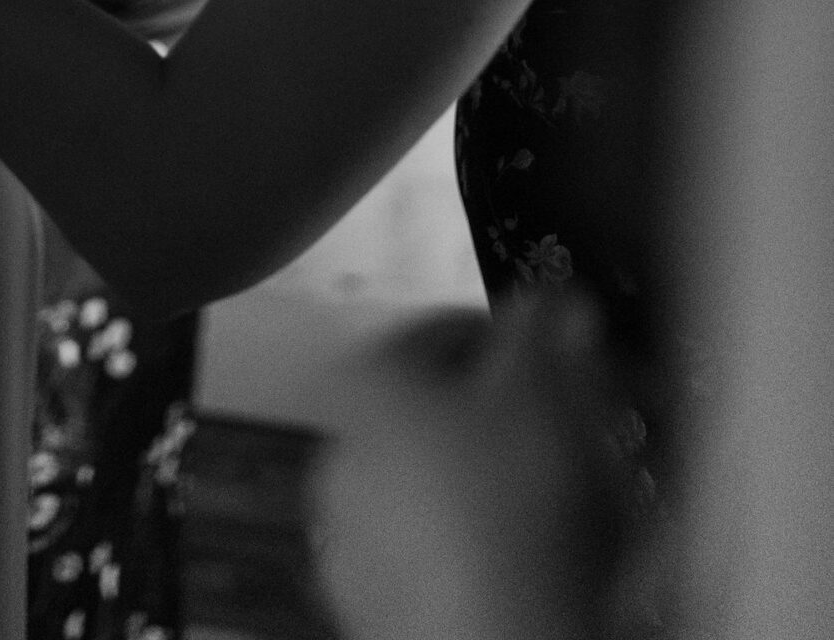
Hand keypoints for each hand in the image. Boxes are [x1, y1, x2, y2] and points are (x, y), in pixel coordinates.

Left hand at [310, 290, 635, 639]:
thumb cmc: (508, 501)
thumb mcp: (539, 394)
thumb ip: (545, 334)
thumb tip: (559, 300)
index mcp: (361, 382)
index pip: (442, 330)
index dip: (512, 336)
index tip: (562, 358)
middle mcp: (334, 448)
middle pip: (432, 408)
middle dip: (499, 410)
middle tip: (564, 430)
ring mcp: (341, 530)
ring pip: (427, 480)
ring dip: (482, 476)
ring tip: (549, 499)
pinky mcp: (363, 598)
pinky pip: (423, 547)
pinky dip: (464, 539)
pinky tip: (515, 557)